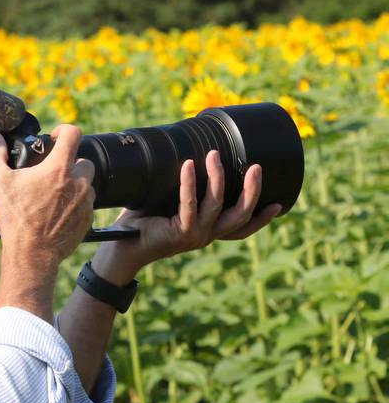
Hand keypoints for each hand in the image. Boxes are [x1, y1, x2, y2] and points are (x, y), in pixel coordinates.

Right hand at [0, 125, 94, 266]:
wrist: (32, 253)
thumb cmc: (15, 218)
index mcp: (59, 168)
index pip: (73, 133)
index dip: (63, 131)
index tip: (55, 138)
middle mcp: (78, 182)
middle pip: (83, 160)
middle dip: (70, 163)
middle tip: (52, 174)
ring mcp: (86, 202)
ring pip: (87, 184)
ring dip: (74, 185)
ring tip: (54, 196)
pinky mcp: (88, 219)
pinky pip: (86, 205)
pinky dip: (75, 205)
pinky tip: (57, 213)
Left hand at [93, 150, 281, 282]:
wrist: (122, 249)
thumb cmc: (142, 223)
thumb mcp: (167, 204)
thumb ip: (182, 188)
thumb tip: (185, 154)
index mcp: (207, 231)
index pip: (241, 229)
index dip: (261, 219)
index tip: (279, 203)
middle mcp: (205, 235)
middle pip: (239, 217)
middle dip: (252, 191)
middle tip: (257, 167)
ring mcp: (194, 236)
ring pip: (216, 205)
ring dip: (218, 178)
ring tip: (214, 155)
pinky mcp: (179, 232)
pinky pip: (189, 204)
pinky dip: (190, 183)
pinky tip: (190, 165)